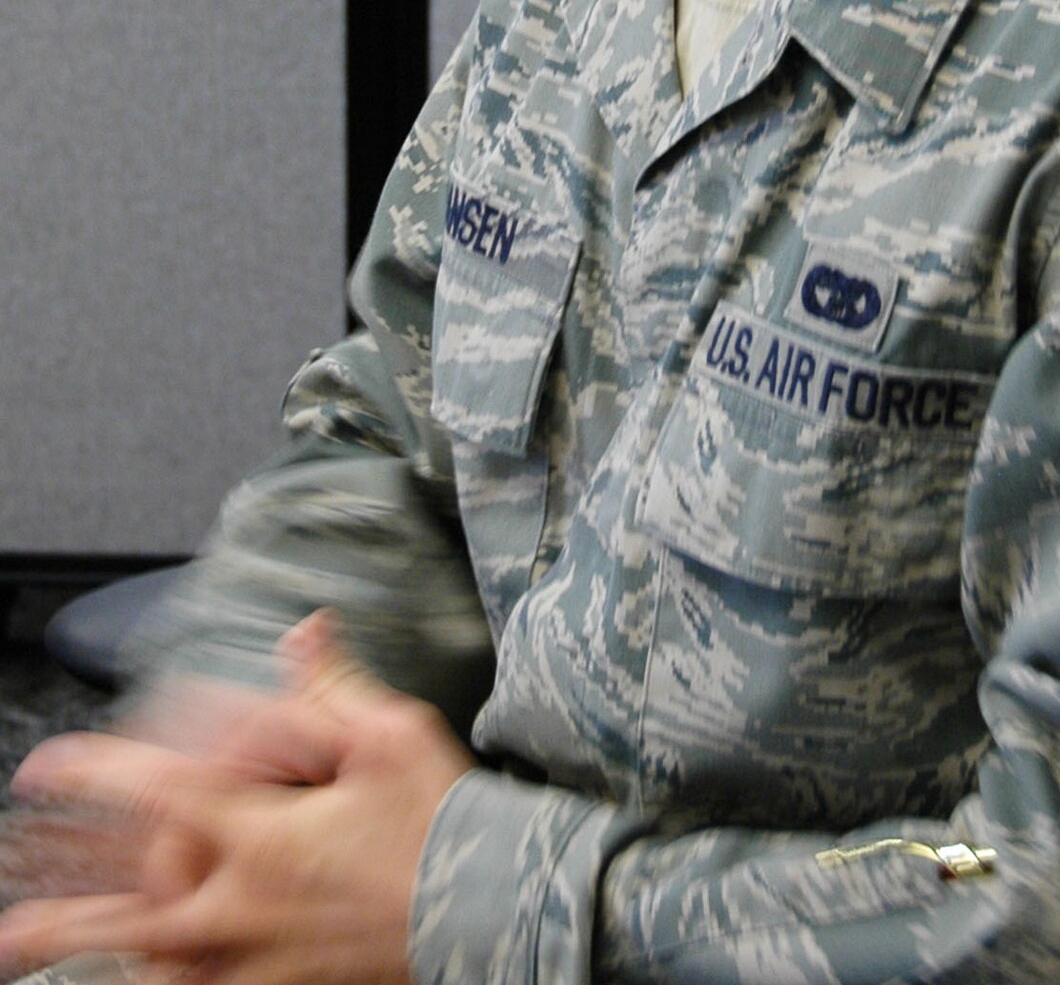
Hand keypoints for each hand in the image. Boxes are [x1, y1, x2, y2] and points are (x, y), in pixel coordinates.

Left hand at [0, 613, 472, 984]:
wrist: (490, 907)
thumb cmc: (441, 818)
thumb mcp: (389, 735)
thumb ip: (331, 686)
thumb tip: (303, 631)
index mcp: (265, 838)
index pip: (158, 799)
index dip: (96, 778)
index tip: (47, 767)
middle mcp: (248, 908)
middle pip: (130, 923)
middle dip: (63, 922)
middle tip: (7, 926)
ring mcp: (264, 960)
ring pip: (163, 972)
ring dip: (108, 962)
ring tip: (52, 964)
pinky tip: (153, 982)